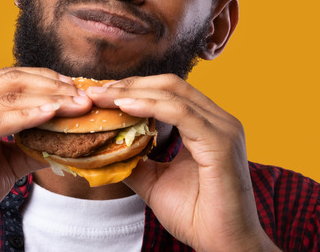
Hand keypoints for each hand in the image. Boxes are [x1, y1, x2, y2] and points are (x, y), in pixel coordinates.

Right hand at [0, 67, 90, 250]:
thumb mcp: (4, 164)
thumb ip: (30, 147)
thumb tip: (67, 141)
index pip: (9, 77)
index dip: (45, 78)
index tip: (77, 87)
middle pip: (10, 80)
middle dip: (52, 85)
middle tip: (85, 95)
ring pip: (7, 97)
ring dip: (47, 98)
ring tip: (78, 105)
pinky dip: (26, 117)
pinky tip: (51, 115)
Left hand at [86, 74, 279, 251]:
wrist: (224, 247)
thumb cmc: (197, 216)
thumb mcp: (156, 182)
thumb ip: (135, 161)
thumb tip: (105, 149)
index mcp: (208, 125)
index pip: (169, 91)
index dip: (134, 87)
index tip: (101, 93)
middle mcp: (219, 120)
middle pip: (170, 85)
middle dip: (130, 84)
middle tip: (95, 90)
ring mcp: (223, 129)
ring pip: (173, 94)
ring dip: (133, 92)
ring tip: (102, 96)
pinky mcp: (220, 143)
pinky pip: (180, 114)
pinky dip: (150, 106)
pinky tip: (124, 106)